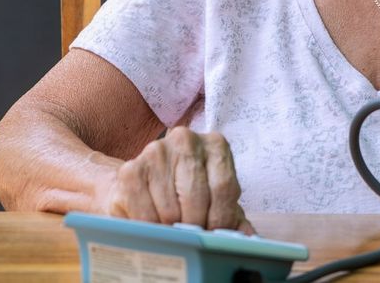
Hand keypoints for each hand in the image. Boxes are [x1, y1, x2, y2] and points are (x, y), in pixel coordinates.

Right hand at [95, 126, 253, 232]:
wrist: (143, 184)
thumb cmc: (187, 194)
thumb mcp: (216, 202)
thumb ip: (235, 219)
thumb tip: (249, 238)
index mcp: (215, 145)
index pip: (224, 188)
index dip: (221, 220)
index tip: (214, 236)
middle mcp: (186, 140)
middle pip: (197, 198)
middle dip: (196, 228)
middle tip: (192, 240)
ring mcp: (156, 151)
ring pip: (171, 209)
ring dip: (172, 231)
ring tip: (173, 233)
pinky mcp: (130, 169)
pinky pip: (144, 213)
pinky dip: (151, 228)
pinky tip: (154, 227)